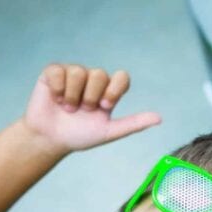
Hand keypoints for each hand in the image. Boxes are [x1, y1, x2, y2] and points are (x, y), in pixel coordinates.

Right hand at [22, 64, 160, 153]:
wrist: (51, 140)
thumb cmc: (80, 136)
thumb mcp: (109, 132)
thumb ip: (133, 124)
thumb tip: (160, 119)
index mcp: (108, 91)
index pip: (122, 77)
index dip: (114, 89)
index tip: (105, 107)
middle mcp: (92, 80)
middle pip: (100, 74)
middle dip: (91, 97)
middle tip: (83, 111)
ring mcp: (73, 74)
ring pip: (79, 72)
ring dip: (73, 95)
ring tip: (68, 108)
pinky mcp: (53, 73)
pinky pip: (59, 71)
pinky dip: (58, 89)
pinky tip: (55, 99)